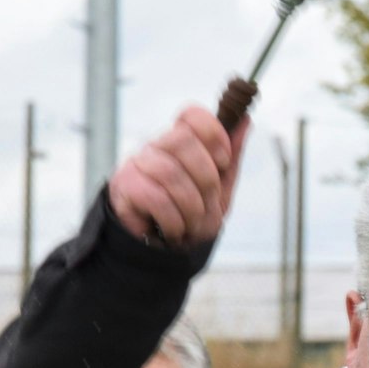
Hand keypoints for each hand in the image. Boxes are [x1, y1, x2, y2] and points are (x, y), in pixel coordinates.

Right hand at [108, 106, 247, 245]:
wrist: (161, 252)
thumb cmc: (190, 215)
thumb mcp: (219, 189)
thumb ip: (232, 157)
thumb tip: (245, 120)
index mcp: (180, 142)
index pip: (192, 115)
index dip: (213, 134)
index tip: (224, 162)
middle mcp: (156, 147)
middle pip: (182, 140)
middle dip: (206, 179)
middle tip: (207, 204)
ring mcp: (136, 164)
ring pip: (169, 172)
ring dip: (191, 206)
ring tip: (191, 224)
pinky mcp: (124, 187)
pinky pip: (155, 197)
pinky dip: (173, 220)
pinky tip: (173, 230)